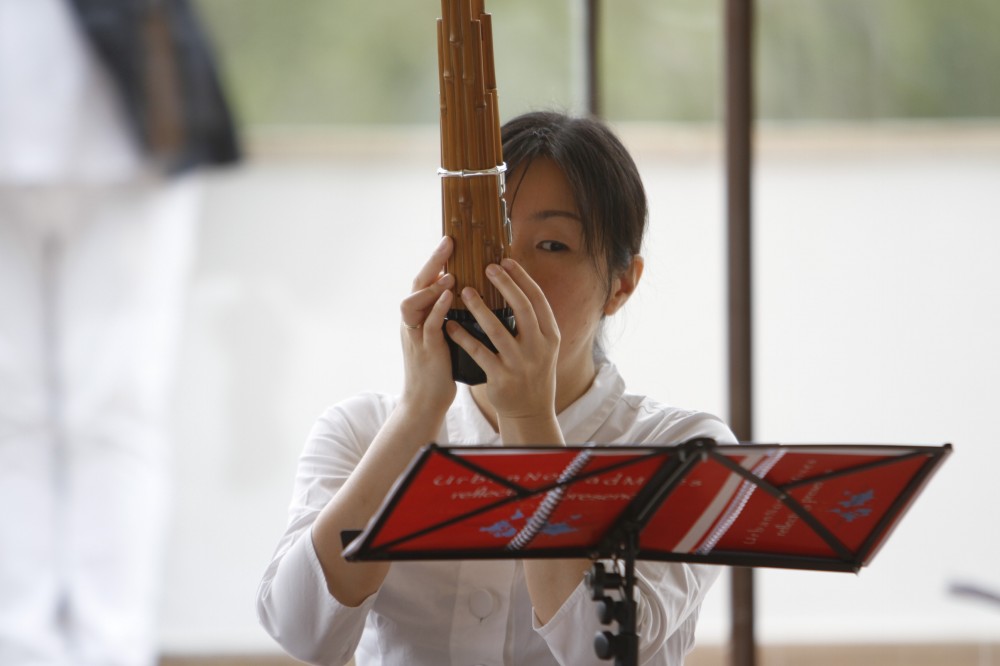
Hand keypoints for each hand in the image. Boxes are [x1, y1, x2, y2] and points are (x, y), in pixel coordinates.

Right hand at [399, 237, 456, 414]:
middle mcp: (413, 321)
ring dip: (431, 286)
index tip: (451, 241)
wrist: (426, 400)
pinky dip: (436, 308)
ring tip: (449, 272)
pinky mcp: (424, 350)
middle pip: (417, 284)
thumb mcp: (444, 335)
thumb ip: (449, 314)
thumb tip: (468, 292)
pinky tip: (449, 296)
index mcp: (420, 316)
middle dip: (432, 262)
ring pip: (413, 303)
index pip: (426, 281)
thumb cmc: (440, 367)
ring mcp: (415, 335)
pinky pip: (427, 325)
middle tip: (448, 242)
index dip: (436, 261)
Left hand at [446, 258, 560, 431]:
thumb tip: (518, 285)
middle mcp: (538, 348)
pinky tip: (450, 324)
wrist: (530, 411)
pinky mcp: (501, 378)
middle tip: (487, 267)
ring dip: (479, 308)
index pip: (538, 300)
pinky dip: (463, 336)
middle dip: (504, 285)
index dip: (522, 278)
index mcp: (551, 336)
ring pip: (497, 329)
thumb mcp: (543, 346)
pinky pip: (478, 352)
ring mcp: (520, 363)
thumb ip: (535, 321)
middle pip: (522, 308)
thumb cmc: (532, 371)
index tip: (507, 261)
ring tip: (464, 291)